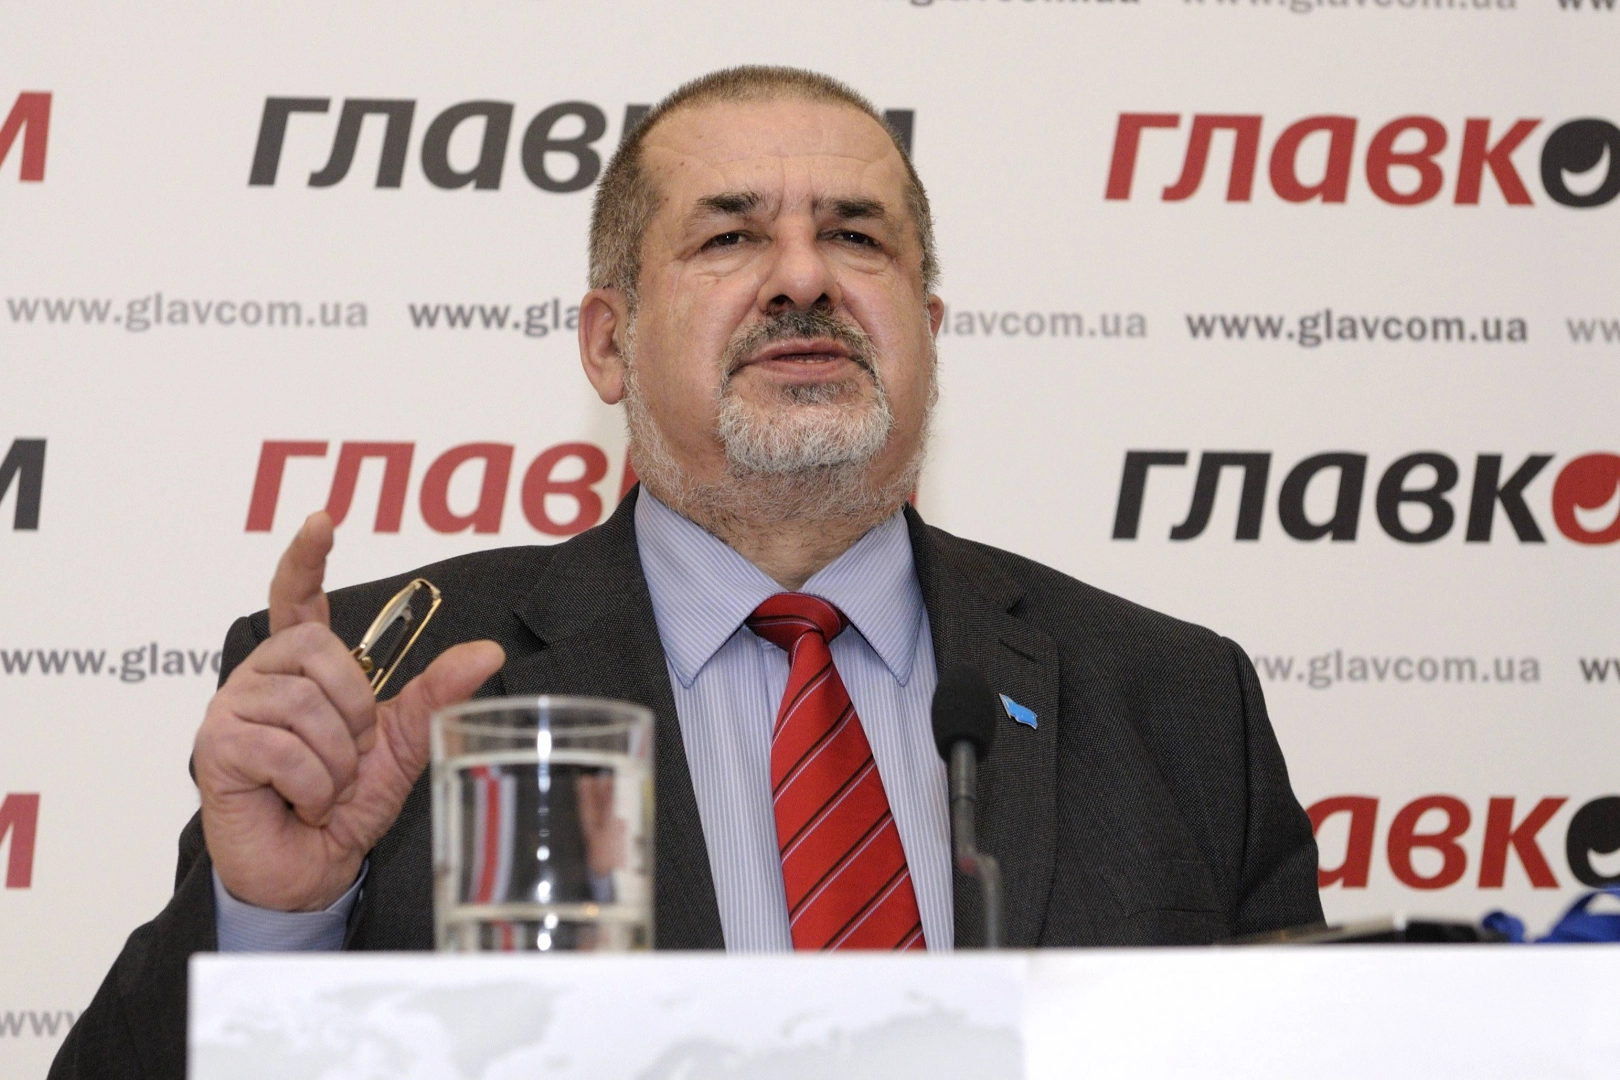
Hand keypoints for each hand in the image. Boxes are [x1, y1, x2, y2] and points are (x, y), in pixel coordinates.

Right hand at [194, 512, 504, 910]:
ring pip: (306, 706)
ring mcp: (231, 707)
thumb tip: (489, 650)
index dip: (306, 557)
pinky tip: (302, 803)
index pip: (297, 597)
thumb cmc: (345, 804)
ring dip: (337, 760)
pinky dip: (313, 786)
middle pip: (320, 650)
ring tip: (325, 786)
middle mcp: (261, 676)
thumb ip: (438, 693)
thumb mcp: (403, 743)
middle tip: (352, 755)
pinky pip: (284, 749)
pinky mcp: (215, 748)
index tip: (324, 520)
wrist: (310, 871)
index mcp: (302, 667)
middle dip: (356, 710)